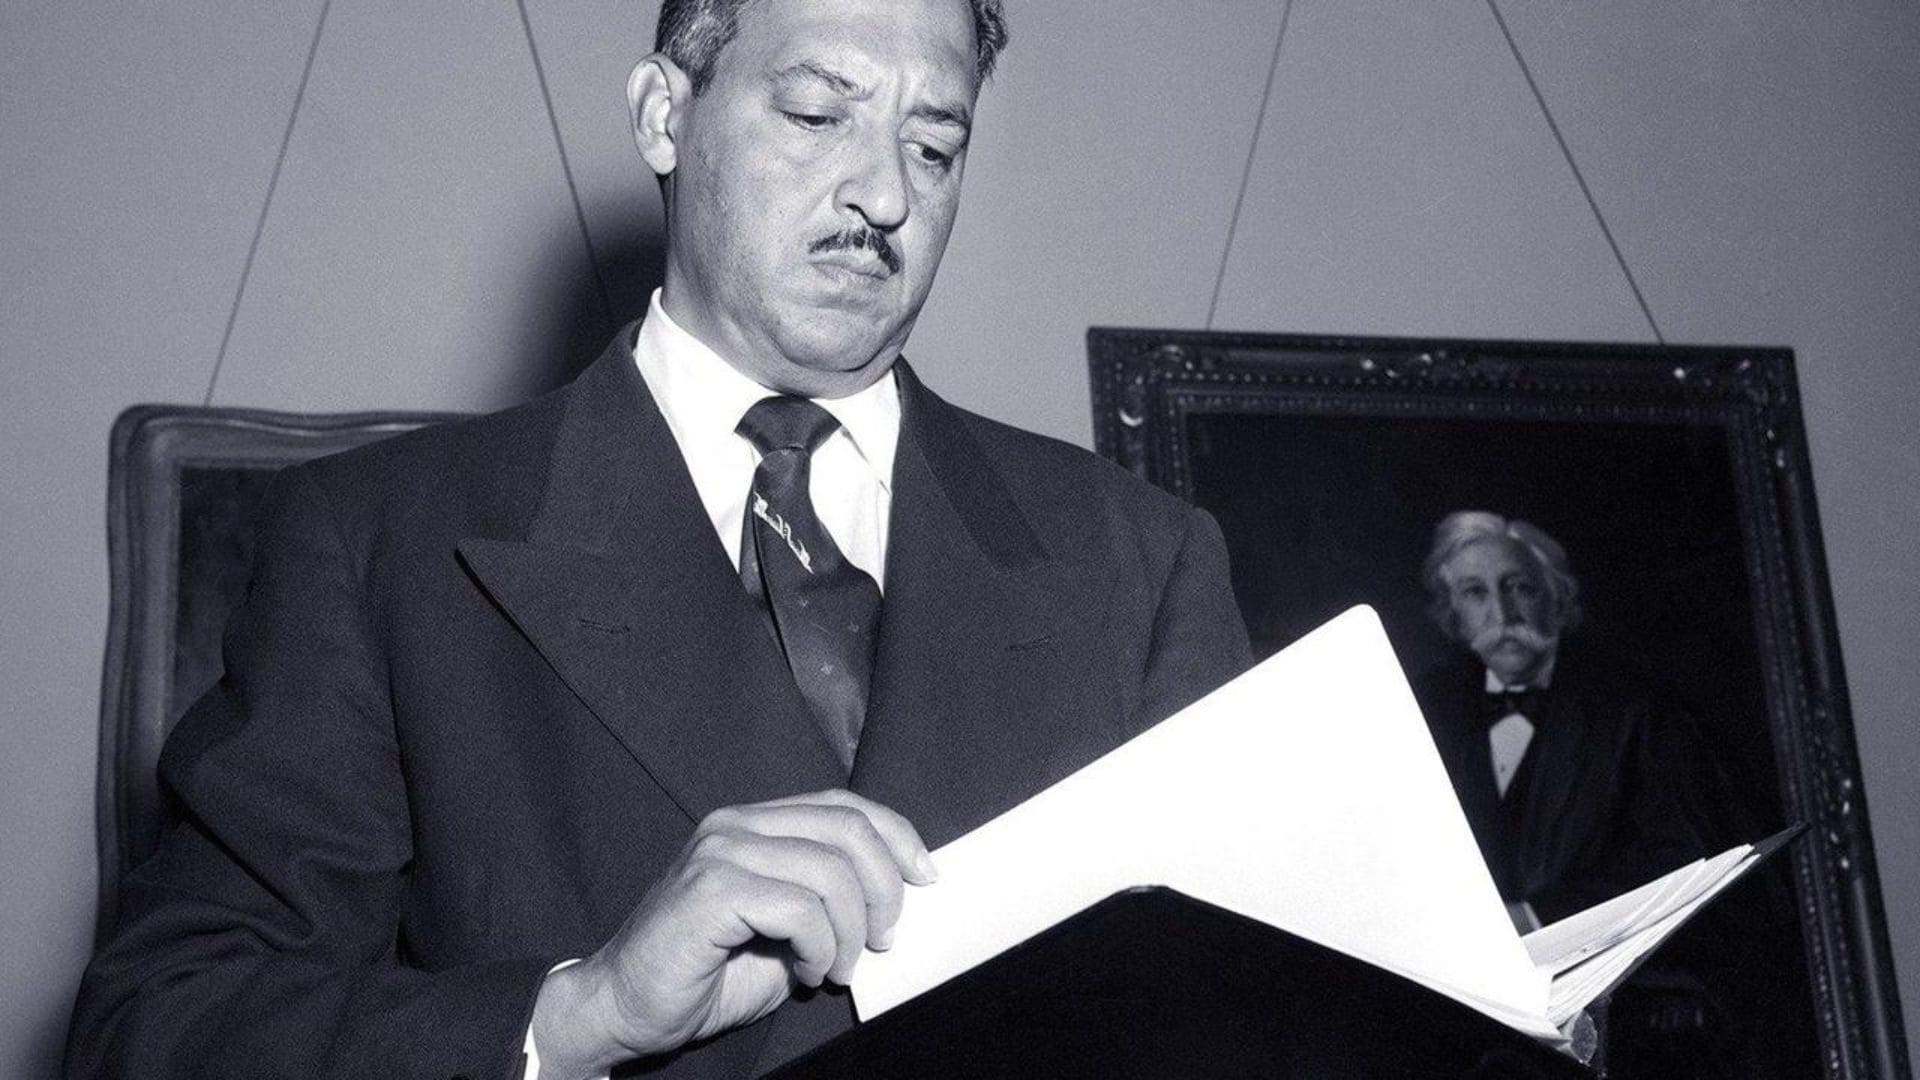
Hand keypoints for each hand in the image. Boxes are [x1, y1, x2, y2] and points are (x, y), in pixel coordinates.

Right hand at [529, 789, 935, 1075]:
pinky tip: (805, 973)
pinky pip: (798, 908)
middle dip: (885, 889)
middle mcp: (736, 825)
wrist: (625, 1008)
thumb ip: (829, 901)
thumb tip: (898, 899)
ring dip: (849, 932)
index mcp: (755, 823)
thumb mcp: (786, 931)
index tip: (927, 880)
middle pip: (849, 829)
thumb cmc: (707, 975)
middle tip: (881, 942)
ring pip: (830, 872)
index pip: (846, 805)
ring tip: (833, 969)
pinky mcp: (709, 891)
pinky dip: (818, 946)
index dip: (898, 837)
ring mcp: (720, 852)